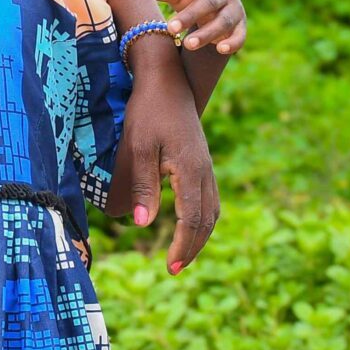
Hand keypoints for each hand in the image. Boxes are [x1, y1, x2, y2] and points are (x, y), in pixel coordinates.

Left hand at [106, 73, 221, 275]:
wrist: (167, 81)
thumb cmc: (147, 112)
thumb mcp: (138, 147)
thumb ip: (141, 185)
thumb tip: (142, 224)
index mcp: (190, 170)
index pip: (192, 219)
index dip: (183, 245)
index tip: (171, 266)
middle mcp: (204, 171)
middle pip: (207, 220)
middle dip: (193, 247)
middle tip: (175, 268)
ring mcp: (206, 166)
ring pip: (212, 210)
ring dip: (200, 235)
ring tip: (183, 253)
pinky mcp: (202, 162)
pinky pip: (210, 198)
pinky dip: (202, 218)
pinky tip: (190, 225)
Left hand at [144, 0, 247, 55]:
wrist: (218, 10)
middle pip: (208, 3)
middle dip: (190, 15)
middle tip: (170, 28)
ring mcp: (234, 10)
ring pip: (223, 22)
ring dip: (207, 33)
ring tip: (188, 44)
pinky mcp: (241, 27)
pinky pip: (239, 36)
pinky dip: (232, 43)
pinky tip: (221, 50)